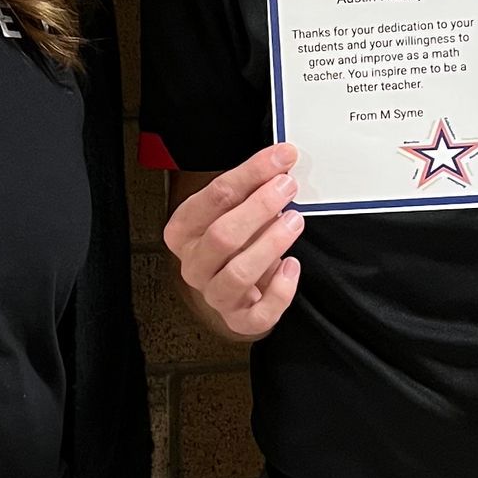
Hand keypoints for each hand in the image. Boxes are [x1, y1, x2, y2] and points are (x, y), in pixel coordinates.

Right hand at [164, 145, 303, 341]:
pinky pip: (259, 313)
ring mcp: (214, 295)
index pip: (214, 197)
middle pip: (222, 236)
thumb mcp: (235, 209)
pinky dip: (280, 289)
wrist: (235, 289)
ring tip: (294, 222)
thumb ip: (253, 185)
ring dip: (271, 244)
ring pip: (238, 273)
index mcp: (182, 231)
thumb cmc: (234, 241)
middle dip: (259, 208)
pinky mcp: (239, 319)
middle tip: (288, 187)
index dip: (251, 174)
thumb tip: (283, 158)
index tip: (282, 157)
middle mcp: (193, 265)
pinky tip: (292, 265)